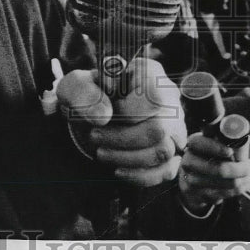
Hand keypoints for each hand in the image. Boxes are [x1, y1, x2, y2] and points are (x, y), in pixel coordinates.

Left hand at [57, 57, 186, 186]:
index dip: (126, 111)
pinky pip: (166, 170)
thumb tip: (104, 115)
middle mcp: (169, 98)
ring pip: (162, 151)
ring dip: (126, 158)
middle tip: (95, 136)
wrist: (90, 116)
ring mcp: (174, 125)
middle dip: (121, 139)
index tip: (104, 112)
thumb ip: (84, 93)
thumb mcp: (75, 88)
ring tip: (101, 152)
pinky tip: (118, 170)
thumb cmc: (87, 97)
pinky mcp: (171, 150)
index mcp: (149, 74)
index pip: (154, 96)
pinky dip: (139, 175)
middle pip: (159, 128)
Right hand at [178, 133, 249, 213]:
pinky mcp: (201, 195)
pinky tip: (247, 182)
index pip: (201, 143)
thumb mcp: (215, 143)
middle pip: (216, 168)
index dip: (216, 148)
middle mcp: (189, 161)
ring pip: (225, 183)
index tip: (230, 152)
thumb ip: (230, 140)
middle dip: (239, 169)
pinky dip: (240, 188)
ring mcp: (193, 181)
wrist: (194, 180)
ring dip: (244, 180)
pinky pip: (226, 193)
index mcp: (193, 143)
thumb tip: (247, 139)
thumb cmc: (211, 155)